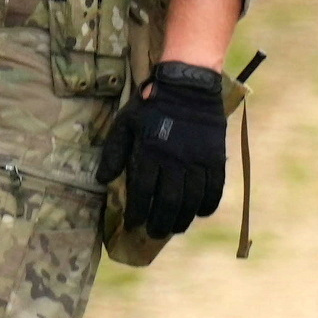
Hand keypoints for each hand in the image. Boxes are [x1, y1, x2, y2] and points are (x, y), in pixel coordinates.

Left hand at [100, 62, 225, 237]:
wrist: (187, 85)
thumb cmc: (151, 104)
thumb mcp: (125, 123)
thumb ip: (113, 152)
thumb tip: (102, 181)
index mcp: (149, 153)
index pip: (142, 192)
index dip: (137, 212)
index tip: (133, 224)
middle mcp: (173, 161)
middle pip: (167, 203)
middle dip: (159, 223)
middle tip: (154, 233)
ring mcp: (197, 161)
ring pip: (191, 201)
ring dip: (182, 219)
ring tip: (174, 228)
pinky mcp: (215, 158)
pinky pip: (214, 189)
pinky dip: (207, 205)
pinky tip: (200, 212)